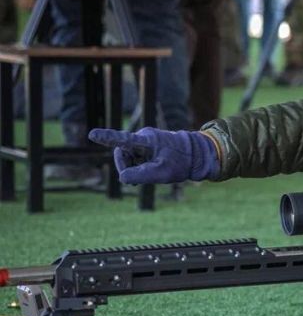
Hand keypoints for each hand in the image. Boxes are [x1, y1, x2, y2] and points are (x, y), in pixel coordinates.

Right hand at [88, 127, 219, 184]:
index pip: (122, 140)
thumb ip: (140, 176)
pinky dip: (138, 165)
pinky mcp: (147, 145)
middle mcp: (143, 137)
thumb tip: (122, 177)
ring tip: (148, 174)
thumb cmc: (181, 163)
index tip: (92, 134)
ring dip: (133, 167)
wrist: (197, 155)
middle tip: (135, 181)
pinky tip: (148, 170)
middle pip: (121, 153)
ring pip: (128, 156)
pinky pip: (135, 156)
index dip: (106, 138)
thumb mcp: (161, 173)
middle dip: (125, 167)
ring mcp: (145, 140)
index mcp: (145, 141)